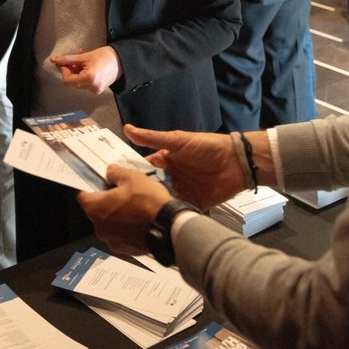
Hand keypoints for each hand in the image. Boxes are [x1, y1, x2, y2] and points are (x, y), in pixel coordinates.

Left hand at [50, 46, 120, 93]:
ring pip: (78, 82)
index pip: (67, 80)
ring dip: (75, 72)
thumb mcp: (84, 56)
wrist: (122, 60)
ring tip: (79, 60)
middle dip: (69, 70)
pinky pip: (84, 83)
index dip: (63, 70)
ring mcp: (95, 90)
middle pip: (72, 82)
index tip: (63, 62)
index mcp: (89, 79)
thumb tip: (54, 60)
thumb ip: (68, 59)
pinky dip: (81, 75)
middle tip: (69, 59)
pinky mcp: (97, 89)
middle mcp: (92, 87)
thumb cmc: (106, 56)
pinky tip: (85, 65)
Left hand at [76, 165, 171, 255]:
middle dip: (107, 201)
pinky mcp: (124, 249)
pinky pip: (120, 235)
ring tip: (134, 208)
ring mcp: (111, 240)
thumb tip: (110, 172)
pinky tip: (139, 221)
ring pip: (109, 223)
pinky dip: (126, 229)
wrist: (168, 227)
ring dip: (117, 216)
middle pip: (96, 210)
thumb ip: (116, 173)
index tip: (101, 183)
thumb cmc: (148, 202)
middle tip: (123, 193)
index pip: (82, 195)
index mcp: (95, 208)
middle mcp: (98, 227)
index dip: (91, 187)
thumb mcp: (132, 177)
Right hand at [124, 125, 247, 208]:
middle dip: (140, 193)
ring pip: (162, 200)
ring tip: (136, 213)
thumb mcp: (177, 141)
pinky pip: (178, 210)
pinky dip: (170, 214)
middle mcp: (172, 177)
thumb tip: (127, 128)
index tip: (112, 181)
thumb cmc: (206, 147)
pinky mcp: (193, 204)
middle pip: (151, 187)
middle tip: (121, 202)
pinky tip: (158, 220)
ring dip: (154, 205)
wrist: (236, 163)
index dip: (131, 174)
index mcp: (167, 161)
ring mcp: (182, 191)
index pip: (144, 168)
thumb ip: (152, 138)